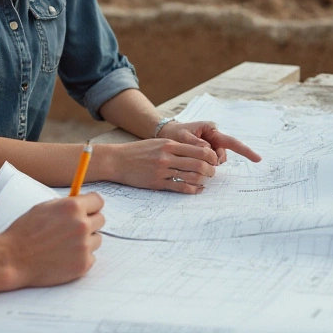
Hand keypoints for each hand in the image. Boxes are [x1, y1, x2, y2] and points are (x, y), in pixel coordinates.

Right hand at [0, 194, 104, 287]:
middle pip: (101, 220)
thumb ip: (66, 205)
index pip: (98, 201)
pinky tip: (63, 257)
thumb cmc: (24, 232)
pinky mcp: (83, 265)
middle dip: (89, 222)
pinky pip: (91, 257)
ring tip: (65, 244)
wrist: (13, 259)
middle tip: (73, 228)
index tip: (88, 209)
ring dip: (85, 241)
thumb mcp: (43, 208)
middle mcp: (82, 225)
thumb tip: (82, 203)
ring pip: (97, 240)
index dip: (91, 205)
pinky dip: (80, 257)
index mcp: (72, 207)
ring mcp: (84, 246)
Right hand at [106, 139, 222, 193]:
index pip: (198, 150)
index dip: (211, 156)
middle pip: (199, 163)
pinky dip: (192, 189)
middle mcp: (167, 156)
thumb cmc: (138, 151)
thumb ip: (176, 146)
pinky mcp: (157, 182)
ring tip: (205, 180)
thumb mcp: (158, 143)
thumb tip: (198, 151)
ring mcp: (162, 170)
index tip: (214, 160)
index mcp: (169, 144)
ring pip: (191, 176)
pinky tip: (196, 189)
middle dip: (210, 169)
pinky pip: (180, 187)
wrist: (117, 160)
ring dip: (203, 180)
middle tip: (212, 172)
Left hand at [159, 120, 261, 164]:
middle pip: (222, 155)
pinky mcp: (208, 150)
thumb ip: (196, 145)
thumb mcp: (182, 137)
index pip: (232, 142)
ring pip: (217, 160)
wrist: (166, 134)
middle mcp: (215, 136)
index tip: (258, 159)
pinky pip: (211, 161)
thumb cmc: (174, 134)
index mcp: (211, 129)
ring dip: (208, 162)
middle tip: (195, 155)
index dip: (246, 151)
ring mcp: (212, 144)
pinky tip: (195, 158)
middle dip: (213, 160)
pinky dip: (205, 163)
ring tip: (191, 154)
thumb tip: (209, 153)